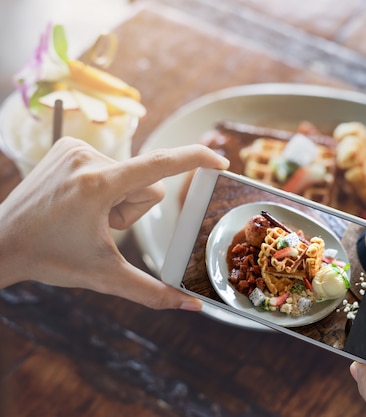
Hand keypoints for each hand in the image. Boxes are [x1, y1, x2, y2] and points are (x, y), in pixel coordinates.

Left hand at [0, 137, 229, 310]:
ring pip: (130, 174)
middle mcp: (88, 158)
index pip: (160, 164)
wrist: (2, 242)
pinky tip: (80, 200)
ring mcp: (76, 148)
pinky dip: (106, 184)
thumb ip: (153, 293)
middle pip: (146, 184)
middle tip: (101, 225)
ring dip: (120, 198)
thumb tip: (192, 308)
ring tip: (87, 215)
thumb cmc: (51, 259)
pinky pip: (112, 164)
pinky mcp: (69, 145)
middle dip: (135, 209)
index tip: (220, 160)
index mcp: (98, 186)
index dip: (195, 159)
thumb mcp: (106, 277)